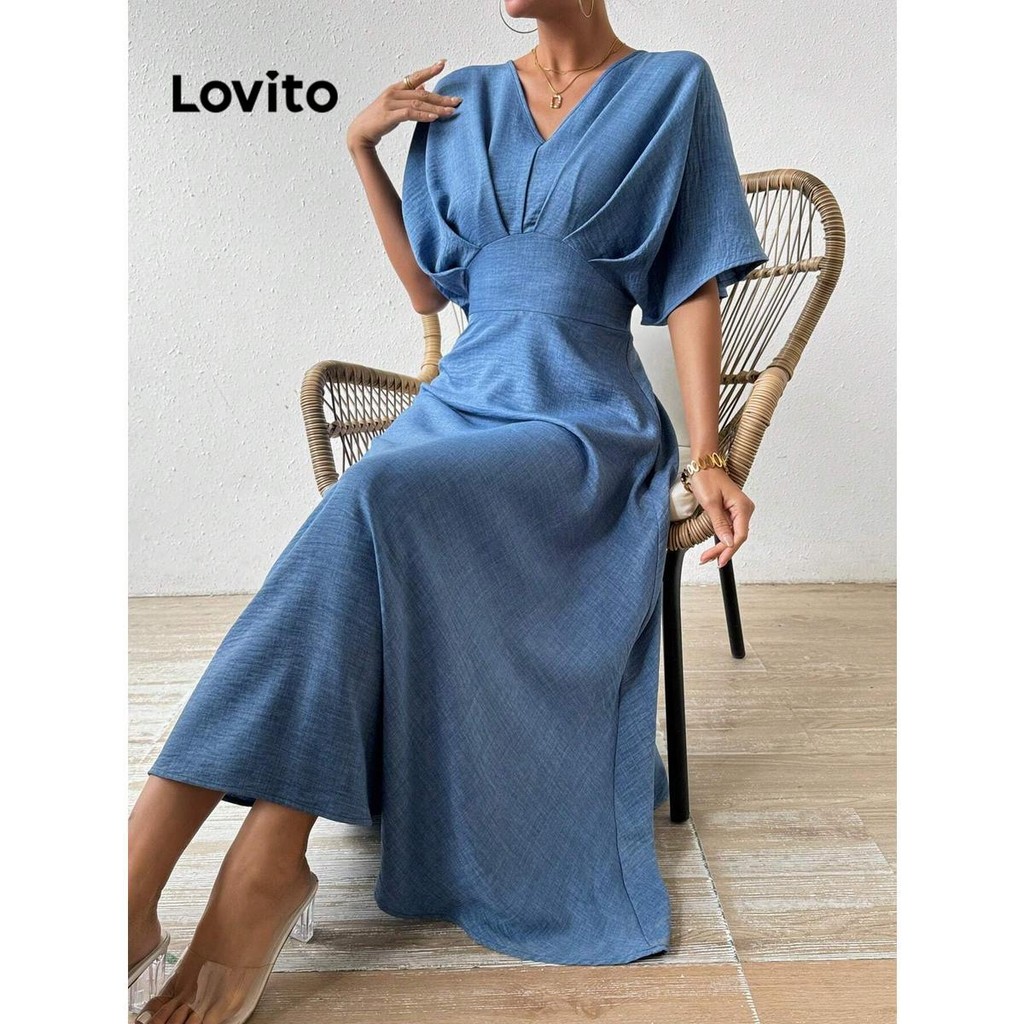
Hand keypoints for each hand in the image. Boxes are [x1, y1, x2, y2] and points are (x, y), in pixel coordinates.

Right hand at [346, 59, 461, 152]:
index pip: (415, 76)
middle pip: (422, 93)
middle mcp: (394, 92)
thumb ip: (409, 96)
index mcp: (396, 88)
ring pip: (418, 103)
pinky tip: (434, 117)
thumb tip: (424, 87)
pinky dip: (423, 115)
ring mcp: (391, 103)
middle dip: (441, 97)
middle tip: (457, 101)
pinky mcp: (389, 115)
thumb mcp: (394, 105)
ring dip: (436, 108)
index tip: (443, 63)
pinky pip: (409, 113)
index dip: (429, 70)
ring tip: (451, 112)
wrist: (361, 132)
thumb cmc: (379, 119)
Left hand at [687, 467, 754, 568]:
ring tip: (708, 557)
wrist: (704, 465)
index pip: (740, 535)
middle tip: (708, 560)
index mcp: (742, 507)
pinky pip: (730, 528)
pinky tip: (715, 546)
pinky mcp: (732, 510)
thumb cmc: (707, 478)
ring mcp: (739, 510)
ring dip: (722, 546)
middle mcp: (744, 509)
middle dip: (723, 550)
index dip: (729, 549)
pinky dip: (722, 538)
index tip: (718, 560)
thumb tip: (728, 542)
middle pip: (737, 537)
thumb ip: (720, 524)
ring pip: (733, 534)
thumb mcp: (710, 503)